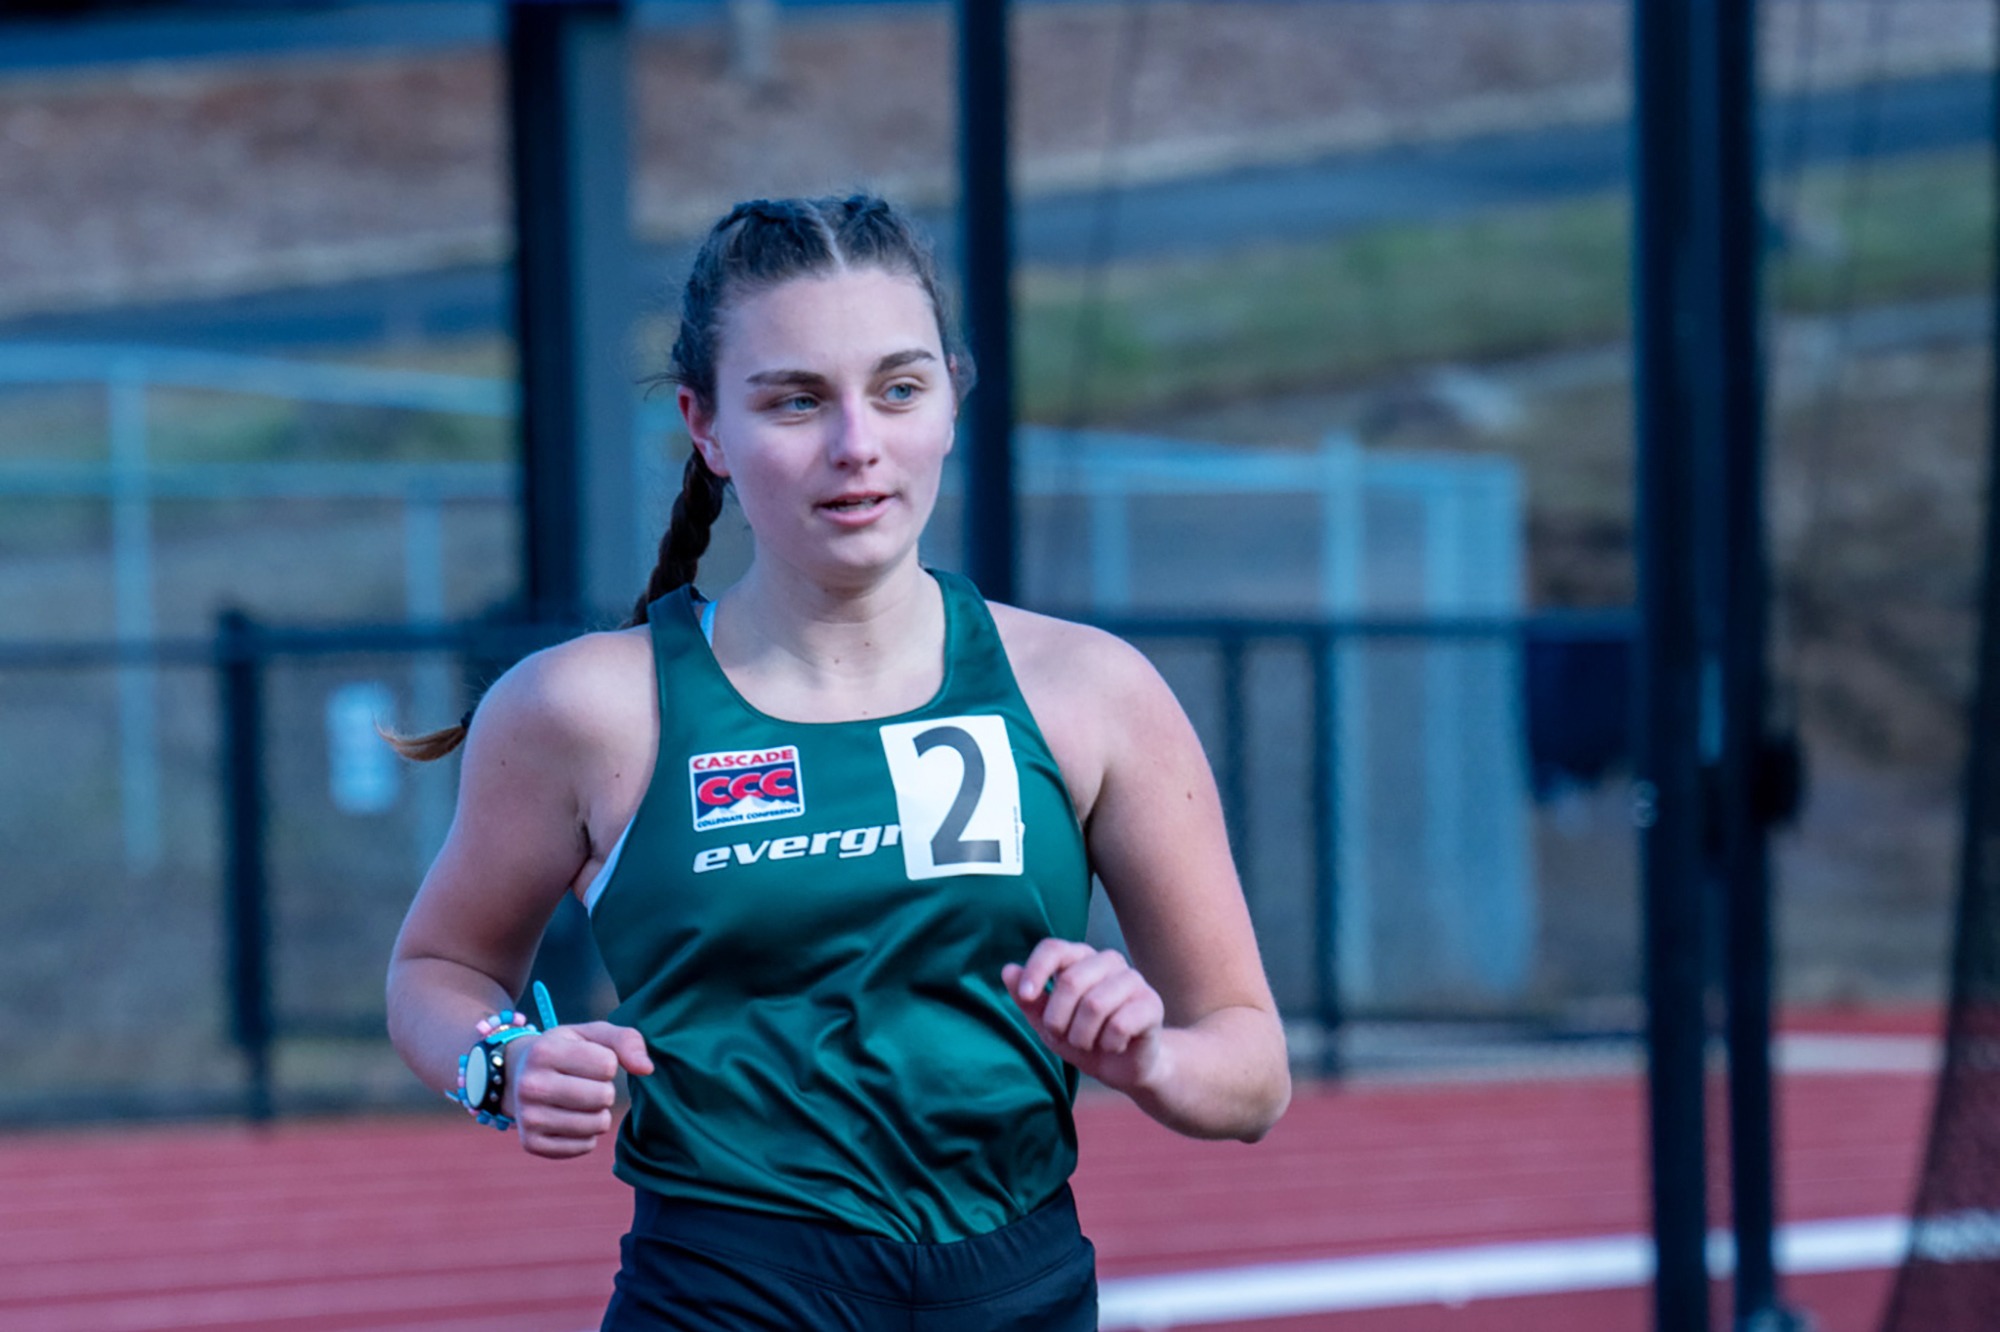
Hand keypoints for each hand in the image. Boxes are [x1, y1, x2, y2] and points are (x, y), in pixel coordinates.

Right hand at [504, 1021, 654, 1158]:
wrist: (519, 1075)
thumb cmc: (567, 1051)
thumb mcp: (593, 1034)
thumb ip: (626, 1041)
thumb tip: (647, 1069)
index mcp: (544, 1051)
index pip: (608, 1065)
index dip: (608, 1063)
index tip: (589, 1060)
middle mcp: (530, 1086)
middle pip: (603, 1096)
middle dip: (605, 1090)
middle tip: (586, 1083)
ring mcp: (528, 1118)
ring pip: (597, 1124)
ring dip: (599, 1113)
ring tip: (580, 1101)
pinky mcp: (532, 1144)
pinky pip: (585, 1146)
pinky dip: (587, 1134)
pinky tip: (571, 1119)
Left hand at [1003, 939, 1166, 1095]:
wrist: (1124, 1067)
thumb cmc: (1084, 1038)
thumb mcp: (1048, 1024)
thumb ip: (1029, 1000)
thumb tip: (1007, 970)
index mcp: (1081, 959)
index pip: (1054, 948)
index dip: (1036, 970)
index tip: (1025, 996)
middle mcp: (1108, 961)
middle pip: (1071, 981)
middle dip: (1058, 1019)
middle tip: (1063, 1036)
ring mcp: (1133, 980)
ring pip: (1095, 1005)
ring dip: (1083, 1036)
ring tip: (1088, 1043)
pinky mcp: (1152, 1004)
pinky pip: (1119, 1024)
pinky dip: (1108, 1044)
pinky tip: (1113, 1046)